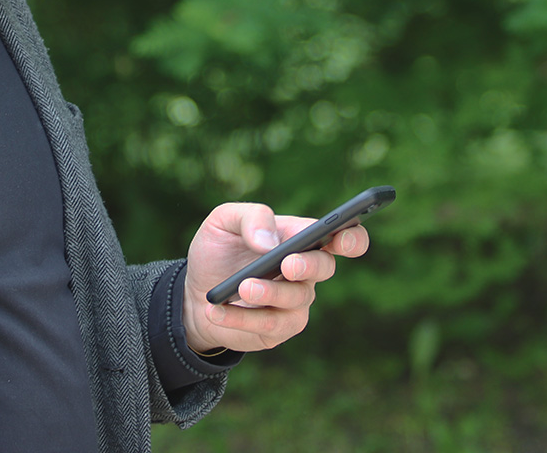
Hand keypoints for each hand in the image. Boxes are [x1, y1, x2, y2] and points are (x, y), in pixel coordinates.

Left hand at [181, 202, 369, 354]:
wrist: (194, 291)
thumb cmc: (217, 250)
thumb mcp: (223, 221)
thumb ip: (250, 218)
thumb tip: (269, 243)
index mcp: (299, 237)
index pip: (342, 235)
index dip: (351, 238)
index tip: (342, 239)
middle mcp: (305, 270)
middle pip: (325, 266)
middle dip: (309, 265)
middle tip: (287, 264)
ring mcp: (294, 301)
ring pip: (295, 298)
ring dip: (269, 292)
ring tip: (242, 287)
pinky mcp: (278, 329)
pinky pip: (269, 325)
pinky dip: (241, 318)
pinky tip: (217, 311)